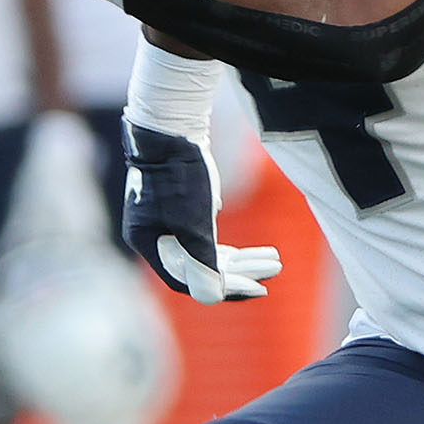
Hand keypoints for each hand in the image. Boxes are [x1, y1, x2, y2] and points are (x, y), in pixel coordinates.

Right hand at [123, 117, 280, 303]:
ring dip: (242, 261)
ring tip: (275, 260)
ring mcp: (166, 222)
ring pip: (207, 254)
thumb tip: (213, 297)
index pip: (188, 281)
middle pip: (201, 270)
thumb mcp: (193, 222)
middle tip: (275, 271)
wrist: (170, 126)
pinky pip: (206, 239)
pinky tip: (253, 253)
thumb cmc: (179, 175)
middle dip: (241, 274)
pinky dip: (230, 249)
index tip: (258, 289)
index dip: (224, 289)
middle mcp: (154, 237)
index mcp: (149, 244)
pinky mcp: (180, 208)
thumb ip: (202, 261)